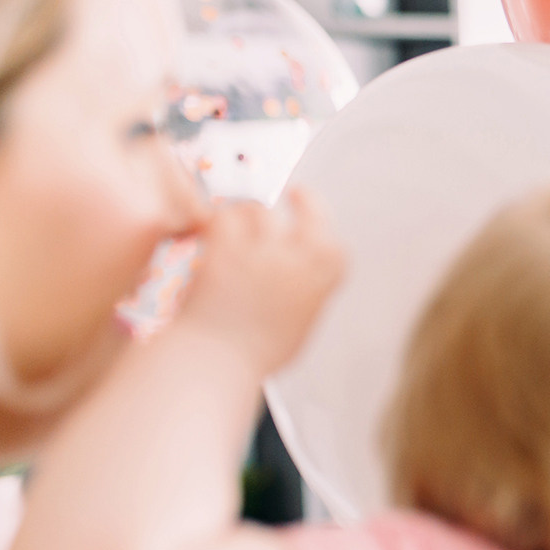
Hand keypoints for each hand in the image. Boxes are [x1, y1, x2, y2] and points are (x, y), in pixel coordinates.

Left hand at [175, 189, 343, 374]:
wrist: (216, 356)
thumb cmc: (256, 349)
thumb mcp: (300, 320)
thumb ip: (307, 289)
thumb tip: (303, 273)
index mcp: (324, 277)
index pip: (334, 240)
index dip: (324, 220)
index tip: (321, 210)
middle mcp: (299, 256)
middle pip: (305, 208)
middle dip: (301, 199)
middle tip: (294, 193)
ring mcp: (263, 247)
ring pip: (262, 208)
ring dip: (254, 212)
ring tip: (246, 223)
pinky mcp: (226, 245)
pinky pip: (227, 216)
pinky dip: (223, 219)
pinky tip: (218, 229)